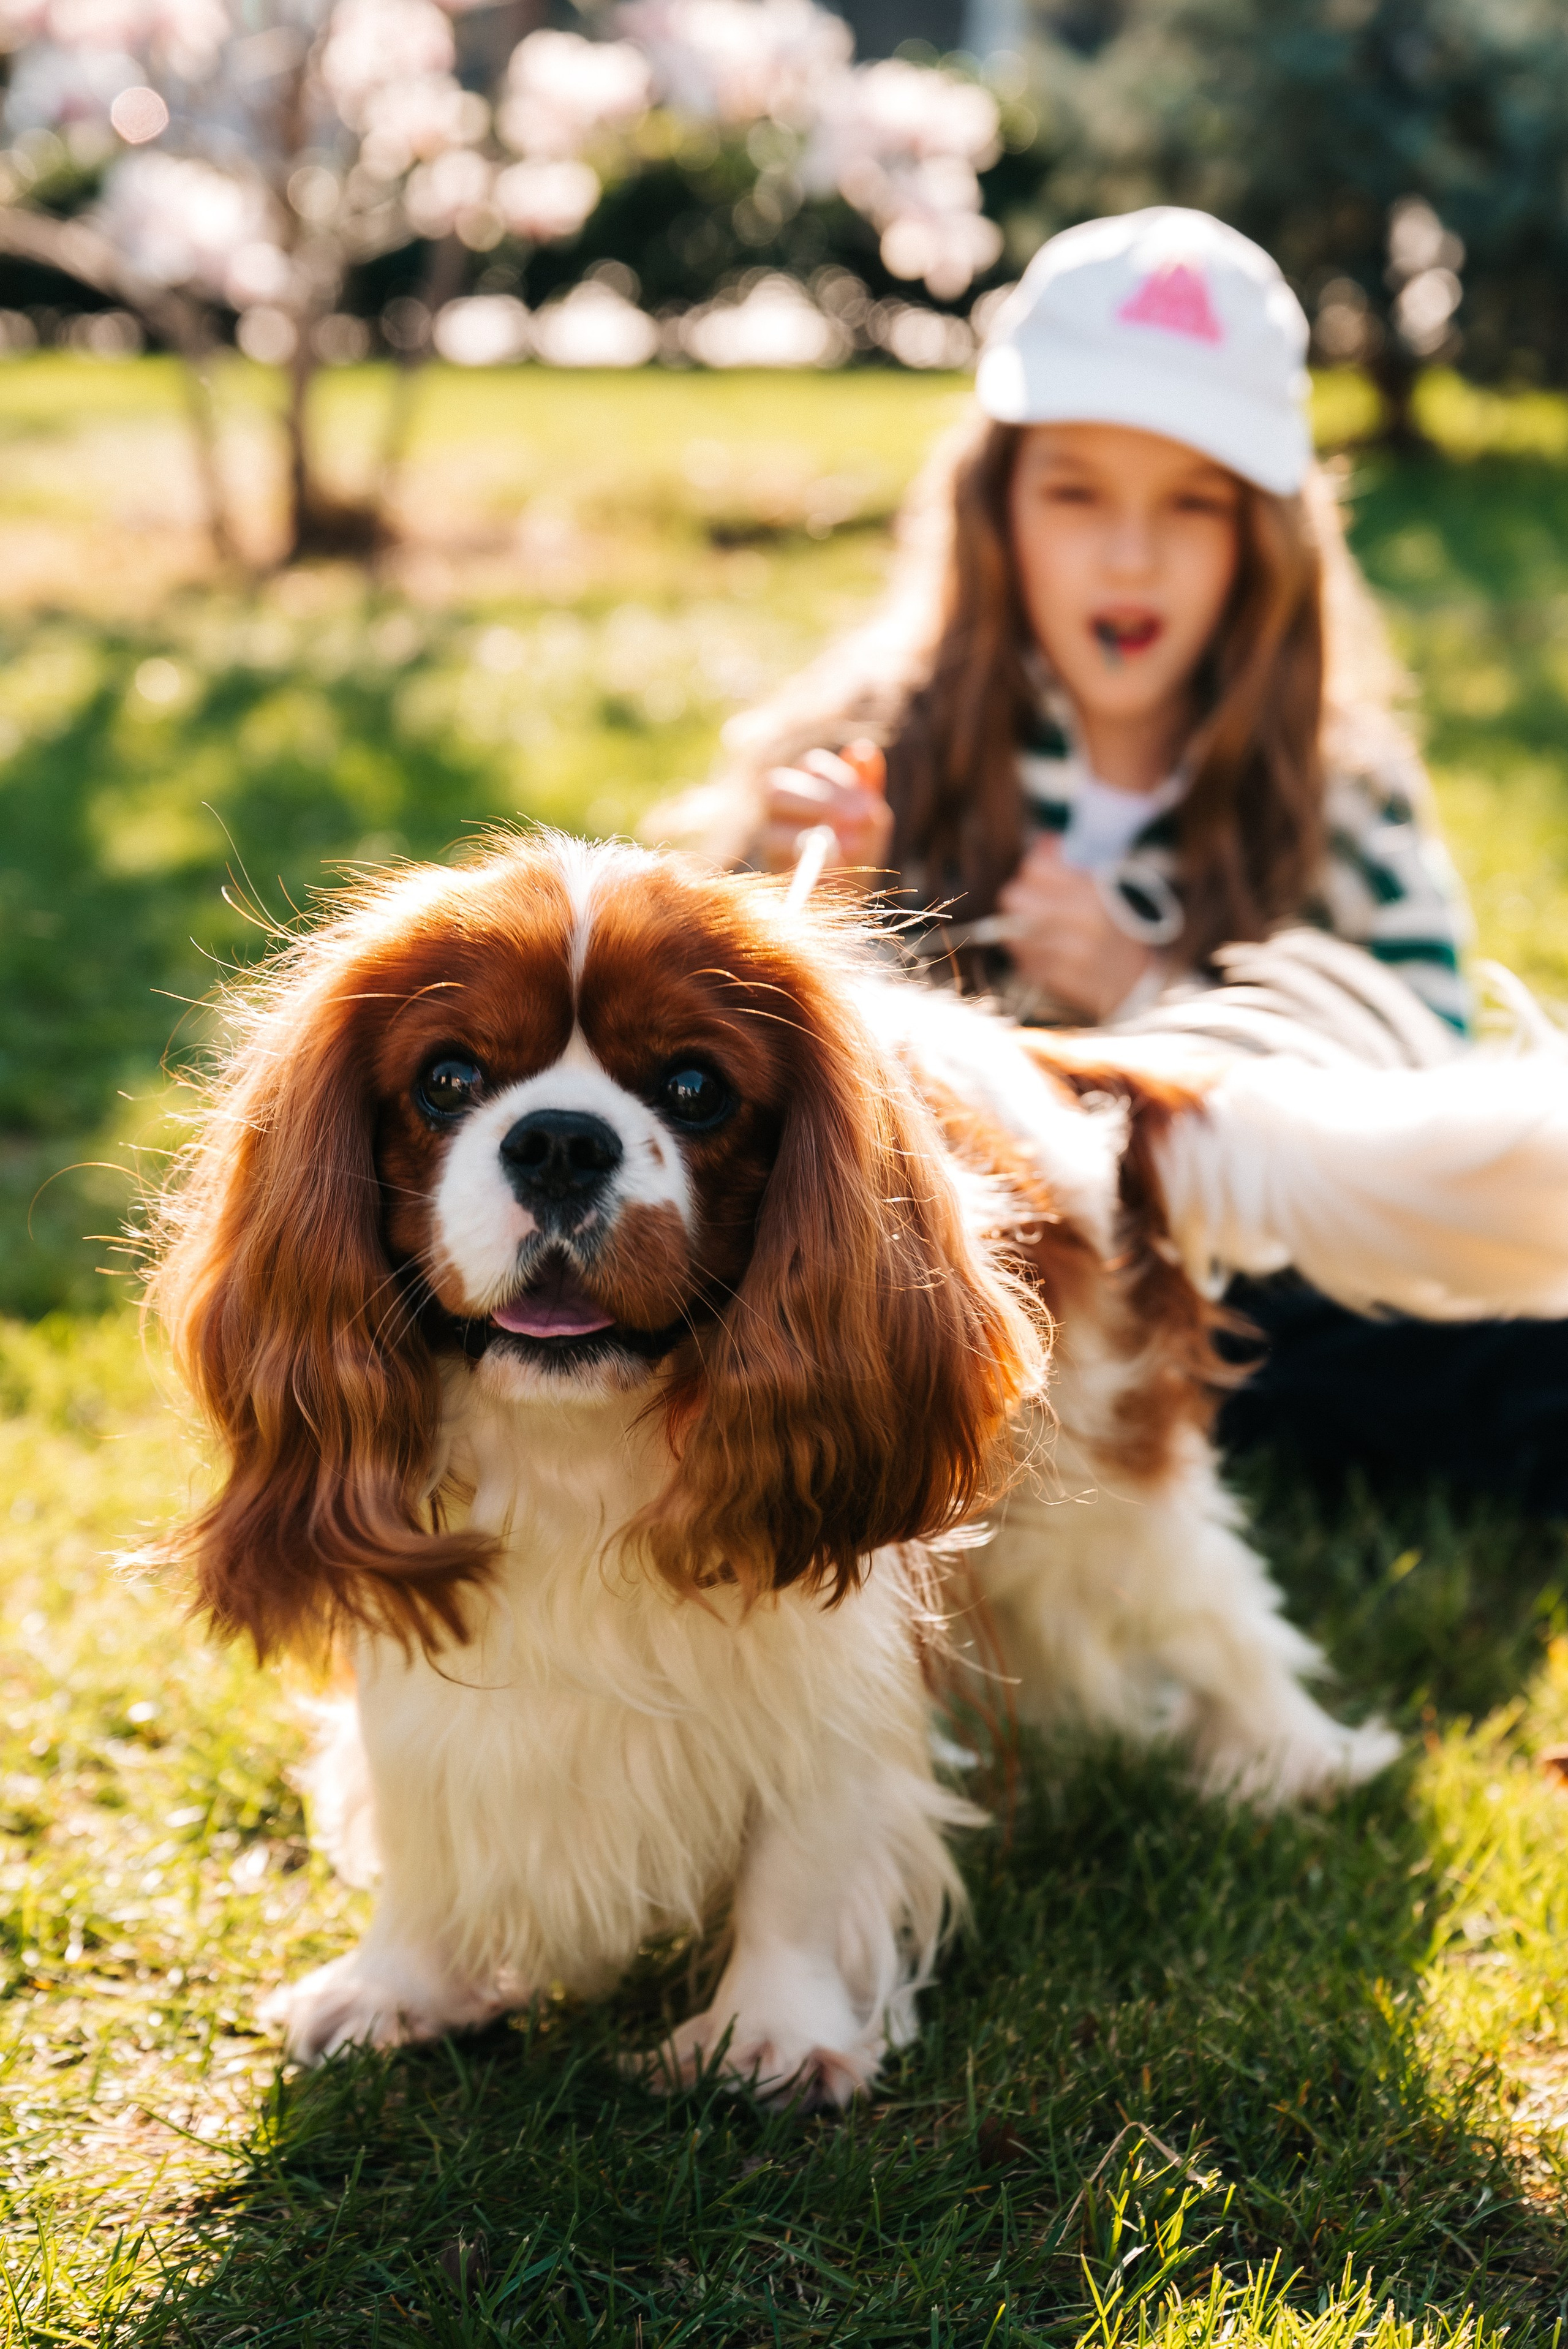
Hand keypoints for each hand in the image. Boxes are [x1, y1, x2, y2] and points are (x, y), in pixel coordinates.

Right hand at [761, 742, 892, 880]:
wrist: (852, 888)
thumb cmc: (859, 845)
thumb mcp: (869, 814)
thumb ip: (867, 783)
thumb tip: (864, 749)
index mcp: (802, 782)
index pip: (813, 766)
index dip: (841, 781)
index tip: (870, 806)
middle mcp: (776, 806)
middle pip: (778, 788)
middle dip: (823, 803)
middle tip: (862, 818)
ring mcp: (767, 836)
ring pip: (771, 828)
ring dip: (812, 837)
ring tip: (854, 845)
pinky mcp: (769, 866)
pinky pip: (777, 861)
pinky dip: (807, 863)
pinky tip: (837, 863)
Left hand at [996, 836, 1155, 1020]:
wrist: (1136, 983)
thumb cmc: (1116, 932)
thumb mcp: (1104, 891)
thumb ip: (1072, 866)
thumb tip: (1044, 841)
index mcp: (1093, 892)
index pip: (1035, 867)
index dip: (1032, 871)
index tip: (1039, 878)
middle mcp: (1081, 921)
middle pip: (1014, 897)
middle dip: (1020, 900)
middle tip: (1032, 907)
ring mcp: (1069, 953)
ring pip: (1012, 932)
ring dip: (1019, 931)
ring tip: (1038, 933)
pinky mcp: (1058, 979)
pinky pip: (1022, 960)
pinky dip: (1027, 956)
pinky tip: (1046, 954)